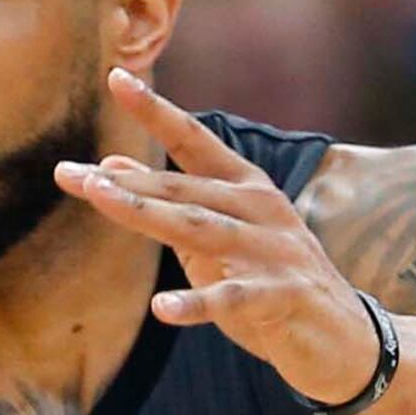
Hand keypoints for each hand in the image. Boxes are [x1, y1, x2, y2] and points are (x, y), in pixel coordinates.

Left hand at [57, 69, 383, 407]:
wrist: (343, 338)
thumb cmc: (268, 281)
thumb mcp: (213, 237)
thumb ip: (167, 203)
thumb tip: (109, 165)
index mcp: (244, 188)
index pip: (194, 140)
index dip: (155, 110)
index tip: (115, 76)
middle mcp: (260, 210)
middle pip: (184, 190)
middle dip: (127, 182)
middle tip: (72, 175)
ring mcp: (274, 252)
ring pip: (201, 230)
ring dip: (148, 215)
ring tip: (101, 201)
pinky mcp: (283, 297)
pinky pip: (232, 299)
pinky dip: (197, 303)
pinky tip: (163, 309)